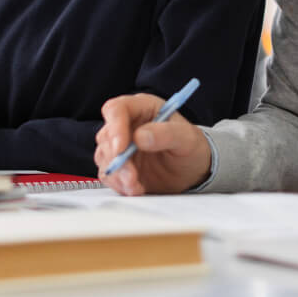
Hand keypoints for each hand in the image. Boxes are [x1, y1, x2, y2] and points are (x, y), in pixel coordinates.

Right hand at [95, 93, 211, 195]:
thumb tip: (140, 137)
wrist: (193, 170)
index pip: (116, 109)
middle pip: (106, 136)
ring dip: (118, 174)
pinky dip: (119, 184)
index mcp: (142, 108)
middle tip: (132, 175)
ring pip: (104, 157)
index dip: (115, 127)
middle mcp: (127, 124)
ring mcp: (121, 146)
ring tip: (136, 185)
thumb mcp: (187, 138)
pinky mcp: (120, 165)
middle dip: (117, 158)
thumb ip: (166, 133)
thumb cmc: (191, 146)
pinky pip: (109, 174)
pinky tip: (136, 188)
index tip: (120, 147)